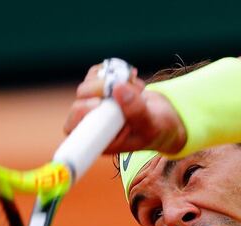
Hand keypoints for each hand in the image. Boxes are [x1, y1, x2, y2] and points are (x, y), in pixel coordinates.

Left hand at [63, 64, 185, 153]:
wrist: (165, 119)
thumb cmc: (158, 130)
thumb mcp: (151, 125)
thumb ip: (136, 111)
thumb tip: (118, 88)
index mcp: (101, 140)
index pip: (76, 129)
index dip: (81, 113)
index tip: (98, 104)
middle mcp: (95, 124)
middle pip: (80, 103)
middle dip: (98, 90)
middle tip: (121, 86)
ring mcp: (96, 106)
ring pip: (88, 86)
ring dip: (111, 81)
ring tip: (136, 88)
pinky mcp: (101, 90)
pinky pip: (97, 74)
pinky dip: (114, 71)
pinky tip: (131, 79)